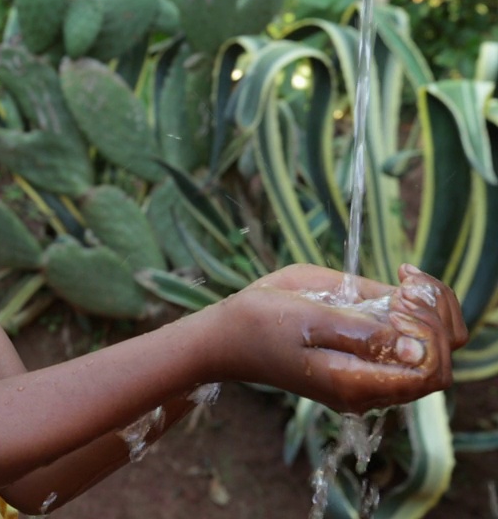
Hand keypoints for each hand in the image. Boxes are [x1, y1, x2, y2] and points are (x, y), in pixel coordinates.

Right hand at [210, 263, 465, 413]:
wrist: (226, 336)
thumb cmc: (258, 323)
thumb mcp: (306, 317)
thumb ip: (361, 331)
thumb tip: (416, 349)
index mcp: (355, 383)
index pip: (431, 370)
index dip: (430, 329)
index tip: (398, 296)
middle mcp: (369, 387)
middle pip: (441, 361)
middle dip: (436, 316)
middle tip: (402, 282)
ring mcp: (368, 375)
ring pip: (434, 352)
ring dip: (432, 310)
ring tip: (404, 279)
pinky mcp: (364, 359)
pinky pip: (411, 345)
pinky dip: (417, 311)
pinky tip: (400, 283)